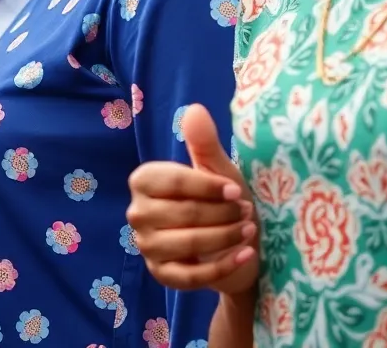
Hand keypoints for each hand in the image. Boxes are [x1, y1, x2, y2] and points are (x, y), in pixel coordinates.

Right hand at [127, 103, 259, 294]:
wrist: (231, 243)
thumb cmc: (221, 199)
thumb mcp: (217, 169)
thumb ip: (204, 142)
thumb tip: (194, 109)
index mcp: (144, 181)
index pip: (175, 183)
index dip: (209, 187)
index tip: (236, 190)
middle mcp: (138, 213)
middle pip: (184, 213)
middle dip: (222, 213)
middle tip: (247, 211)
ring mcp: (147, 246)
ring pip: (189, 244)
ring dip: (226, 237)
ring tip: (248, 229)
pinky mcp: (161, 275)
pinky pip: (191, 276)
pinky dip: (223, 265)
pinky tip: (246, 254)